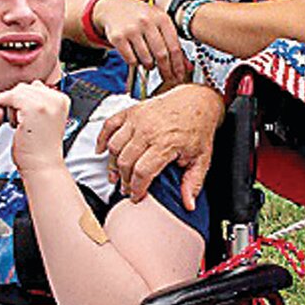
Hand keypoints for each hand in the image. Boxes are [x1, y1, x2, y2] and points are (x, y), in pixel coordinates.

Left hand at [0, 82, 70, 176]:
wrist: (42, 166)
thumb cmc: (41, 148)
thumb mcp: (46, 120)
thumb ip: (42, 101)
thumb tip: (32, 85)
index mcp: (62, 100)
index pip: (37, 86)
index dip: (25, 101)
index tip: (24, 117)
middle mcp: (57, 99)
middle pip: (26, 87)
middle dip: (17, 102)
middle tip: (20, 122)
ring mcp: (46, 103)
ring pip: (17, 91)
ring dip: (11, 106)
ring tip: (18, 124)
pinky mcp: (33, 108)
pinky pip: (10, 97)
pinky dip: (4, 106)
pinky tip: (10, 121)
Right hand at [91, 0, 189, 84]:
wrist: (115, 6)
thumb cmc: (142, 17)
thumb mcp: (160, 25)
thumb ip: (174, 45)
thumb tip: (187, 67)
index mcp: (161, 18)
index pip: (174, 47)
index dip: (178, 66)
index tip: (180, 76)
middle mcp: (147, 22)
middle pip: (161, 55)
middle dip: (166, 71)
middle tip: (168, 78)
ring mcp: (131, 29)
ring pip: (146, 59)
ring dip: (150, 66)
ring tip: (150, 63)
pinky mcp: (118, 38)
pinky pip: (131, 60)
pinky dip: (136, 63)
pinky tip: (137, 57)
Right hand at [96, 83, 223, 207]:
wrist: (197, 100)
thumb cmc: (198, 127)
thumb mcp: (202, 158)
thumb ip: (194, 182)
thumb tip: (188, 204)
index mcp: (165, 143)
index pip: (142, 172)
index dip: (136, 188)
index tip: (137, 196)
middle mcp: (149, 130)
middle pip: (125, 162)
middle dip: (124, 180)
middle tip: (126, 188)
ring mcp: (137, 119)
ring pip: (114, 146)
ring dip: (112, 164)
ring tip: (116, 175)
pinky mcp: (131, 111)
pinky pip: (109, 125)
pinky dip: (102, 139)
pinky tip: (102, 151)